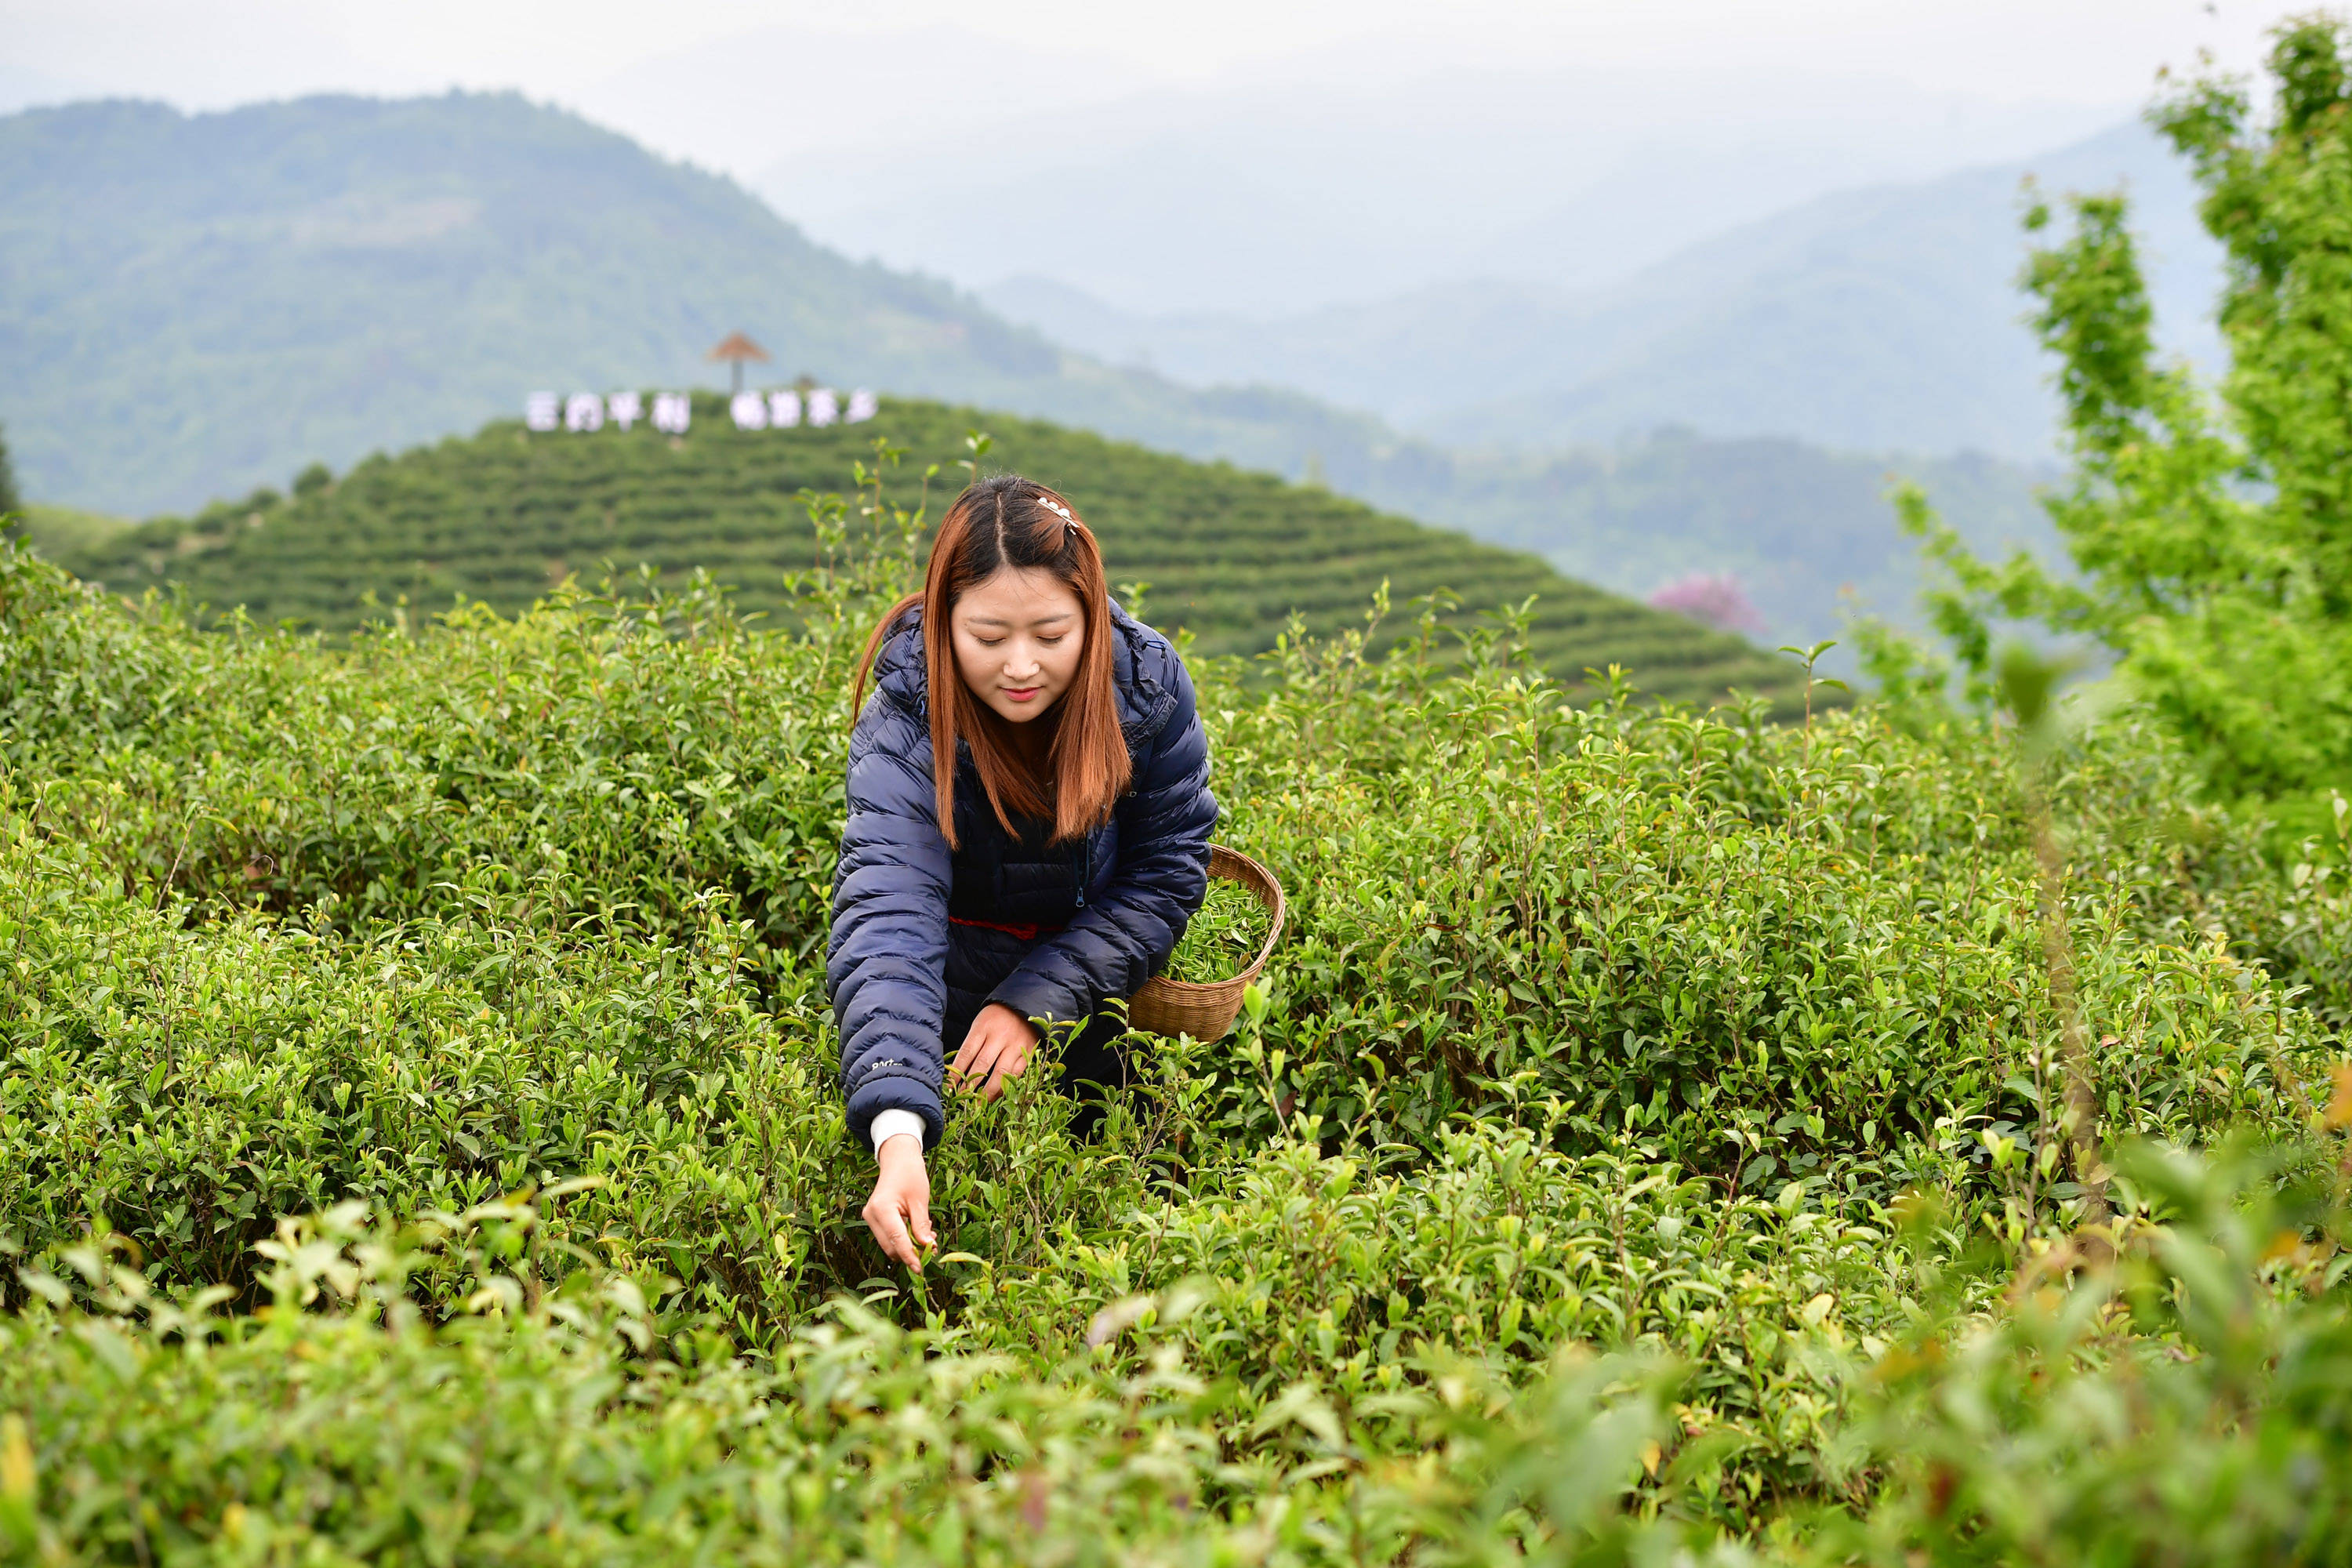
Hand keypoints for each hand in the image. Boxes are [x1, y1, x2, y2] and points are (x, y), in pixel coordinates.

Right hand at [862, 1134, 933, 1270]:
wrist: (898, 1159)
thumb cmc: (910, 1175)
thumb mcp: (920, 1200)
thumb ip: (921, 1226)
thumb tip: (928, 1248)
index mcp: (882, 1209)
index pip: (897, 1240)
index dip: (910, 1257)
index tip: (921, 1269)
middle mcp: (871, 1215)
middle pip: (890, 1247)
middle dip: (910, 1253)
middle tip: (933, 1249)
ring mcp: (870, 1217)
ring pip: (889, 1244)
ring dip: (907, 1247)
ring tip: (928, 1238)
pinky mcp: (873, 1219)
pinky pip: (888, 1236)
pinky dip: (902, 1239)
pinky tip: (917, 1232)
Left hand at [949, 1003, 1039, 1100]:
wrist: (1024, 1005)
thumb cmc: (996, 1017)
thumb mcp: (980, 1024)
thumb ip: (972, 1045)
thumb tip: (959, 1072)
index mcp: (983, 1027)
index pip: (966, 1053)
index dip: (957, 1072)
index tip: (950, 1087)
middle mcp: (1000, 1036)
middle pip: (982, 1065)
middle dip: (971, 1086)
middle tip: (963, 1101)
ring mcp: (1015, 1045)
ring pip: (1001, 1073)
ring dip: (989, 1091)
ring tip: (980, 1103)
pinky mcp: (1028, 1052)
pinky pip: (1017, 1074)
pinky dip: (1007, 1087)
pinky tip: (998, 1095)